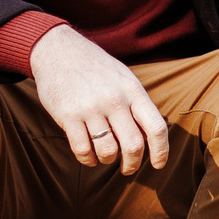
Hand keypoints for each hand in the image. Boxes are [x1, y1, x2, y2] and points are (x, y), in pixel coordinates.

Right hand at [30, 24, 169, 172]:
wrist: (58, 50)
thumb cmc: (96, 68)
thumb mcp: (124, 78)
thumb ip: (138, 104)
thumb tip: (154, 136)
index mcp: (133, 91)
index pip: (156, 127)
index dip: (161, 151)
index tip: (158, 165)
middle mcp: (114, 100)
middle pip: (133, 145)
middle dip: (133, 164)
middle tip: (129, 169)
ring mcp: (90, 108)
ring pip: (107, 151)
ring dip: (108, 160)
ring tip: (106, 157)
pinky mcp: (68, 115)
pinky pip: (82, 149)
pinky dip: (87, 159)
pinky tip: (88, 156)